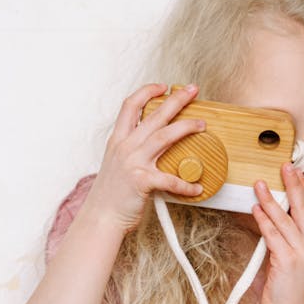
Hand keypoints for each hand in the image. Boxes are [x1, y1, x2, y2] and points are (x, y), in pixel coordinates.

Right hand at [80, 84, 206, 230]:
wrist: (101, 217)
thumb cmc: (112, 193)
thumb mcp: (116, 163)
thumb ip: (131, 150)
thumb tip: (153, 144)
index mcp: (118, 140)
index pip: (130, 105)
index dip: (147, 92)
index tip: (163, 86)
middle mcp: (125, 146)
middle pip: (154, 115)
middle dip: (176, 100)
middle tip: (193, 90)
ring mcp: (132, 162)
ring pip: (164, 136)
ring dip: (186, 127)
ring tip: (202, 124)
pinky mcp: (141, 181)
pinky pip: (170, 179)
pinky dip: (186, 184)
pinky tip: (197, 187)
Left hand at [252, 164, 303, 303]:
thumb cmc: (291, 292)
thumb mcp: (298, 262)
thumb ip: (292, 242)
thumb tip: (277, 221)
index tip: (296, 174)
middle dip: (293, 185)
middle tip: (285, 166)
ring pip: (286, 220)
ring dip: (271, 200)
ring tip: (261, 184)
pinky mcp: (288, 261)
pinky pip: (273, 235)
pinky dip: (264, 220)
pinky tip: (256, 208)